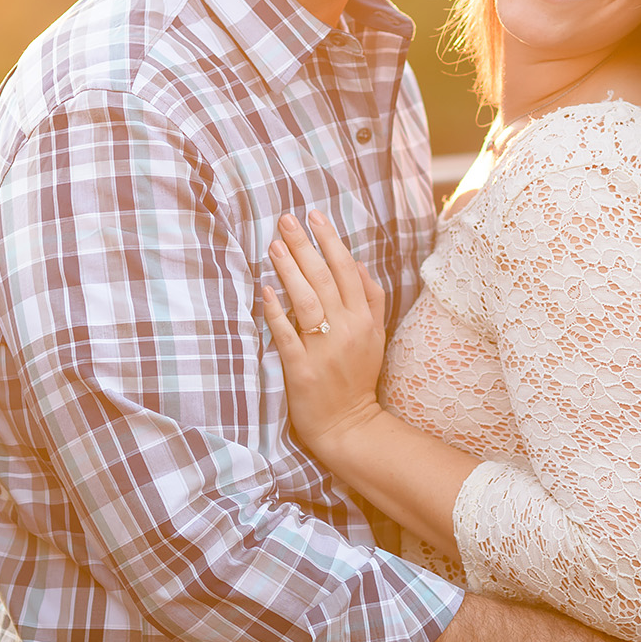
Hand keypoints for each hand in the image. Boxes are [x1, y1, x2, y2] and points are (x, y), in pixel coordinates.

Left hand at [261, 211, 389, 454]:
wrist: (349, 426)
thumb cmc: (357, 378)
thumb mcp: (375, 336)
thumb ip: (371, 300)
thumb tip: (358, 263)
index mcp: (363, 320)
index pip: (347, 270)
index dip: (330, 240)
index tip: (314, 216)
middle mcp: (346, 330)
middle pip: (325, 279)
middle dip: (305, 246)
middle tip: (286, 220)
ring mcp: (324, 350)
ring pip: (306, 301)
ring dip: (289, 271)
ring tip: (273, 245)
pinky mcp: (302, 370)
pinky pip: (287, 335)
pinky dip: (276, 312)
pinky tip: (265, 290)